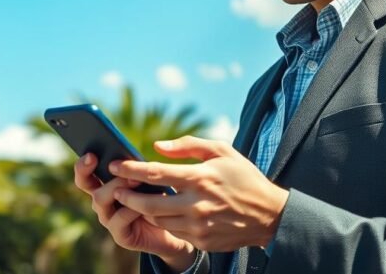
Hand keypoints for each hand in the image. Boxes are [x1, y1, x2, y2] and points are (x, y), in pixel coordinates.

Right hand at [73, 153, 196, 269]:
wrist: (174, 227)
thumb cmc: (161, 197)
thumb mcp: (150, 177)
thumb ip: (139, 166)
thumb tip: (142, 149)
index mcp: (106, 184)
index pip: (85, 172)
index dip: (83, 163)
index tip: (91, 153)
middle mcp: (103, 201)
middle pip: (85, 184)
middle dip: (88, 170)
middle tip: (102, 161)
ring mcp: (109, 219)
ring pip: (100, 199)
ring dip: (117, 186)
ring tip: (135, 179)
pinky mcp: (120, 235)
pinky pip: (119, 219)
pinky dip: (131, 209)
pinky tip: (143, 204)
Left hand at [109, 136, 289, 252]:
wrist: (270, 215)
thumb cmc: (243, 177)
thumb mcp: (222, 151)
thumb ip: (188, 146)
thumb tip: (158, 146)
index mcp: (201, 178)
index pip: (156, 173)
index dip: (131, 168)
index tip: (115, 165)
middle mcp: (197, 204)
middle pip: (148, 203)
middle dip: (127, 195)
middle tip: (116, 189)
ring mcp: (199, 226)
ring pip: (158, 220)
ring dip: (144, 210)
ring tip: (136, 200)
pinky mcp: (202, 240)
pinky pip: (174, 231)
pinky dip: (164, 221)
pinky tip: (162, 212)